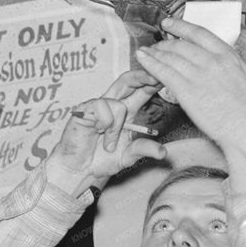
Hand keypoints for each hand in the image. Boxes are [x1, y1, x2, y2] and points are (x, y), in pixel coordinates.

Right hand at [44, 69, 168, 197]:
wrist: (79, 170)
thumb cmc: (101, 160)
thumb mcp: (129, 156)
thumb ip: (144, 150)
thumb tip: (163, 152)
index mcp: (126, 111)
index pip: (141, 90)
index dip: (152, 82)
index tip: (167, 77)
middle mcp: (112, 104)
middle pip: (127, 81)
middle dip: (142, 76)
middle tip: (155, 77)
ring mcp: (97, 106)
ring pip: (118, 103)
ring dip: (117, 127)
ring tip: (108, 144)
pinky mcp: (84, 109)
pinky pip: (101, 108)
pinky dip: (104, 125)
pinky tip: (96, 133)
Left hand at [135, 17, 245, 187]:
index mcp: (230, 58)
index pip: (201, 35)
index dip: (183, 27)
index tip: (170, 23)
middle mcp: (212, 62)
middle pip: (182, 44)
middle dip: (166, 41)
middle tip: (157, 42)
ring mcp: (199, 75)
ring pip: (171, 56)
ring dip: (156, 52)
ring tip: (146, 51)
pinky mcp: (187, 91)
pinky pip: (164, 72)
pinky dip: (151, 63)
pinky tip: (142, 59)